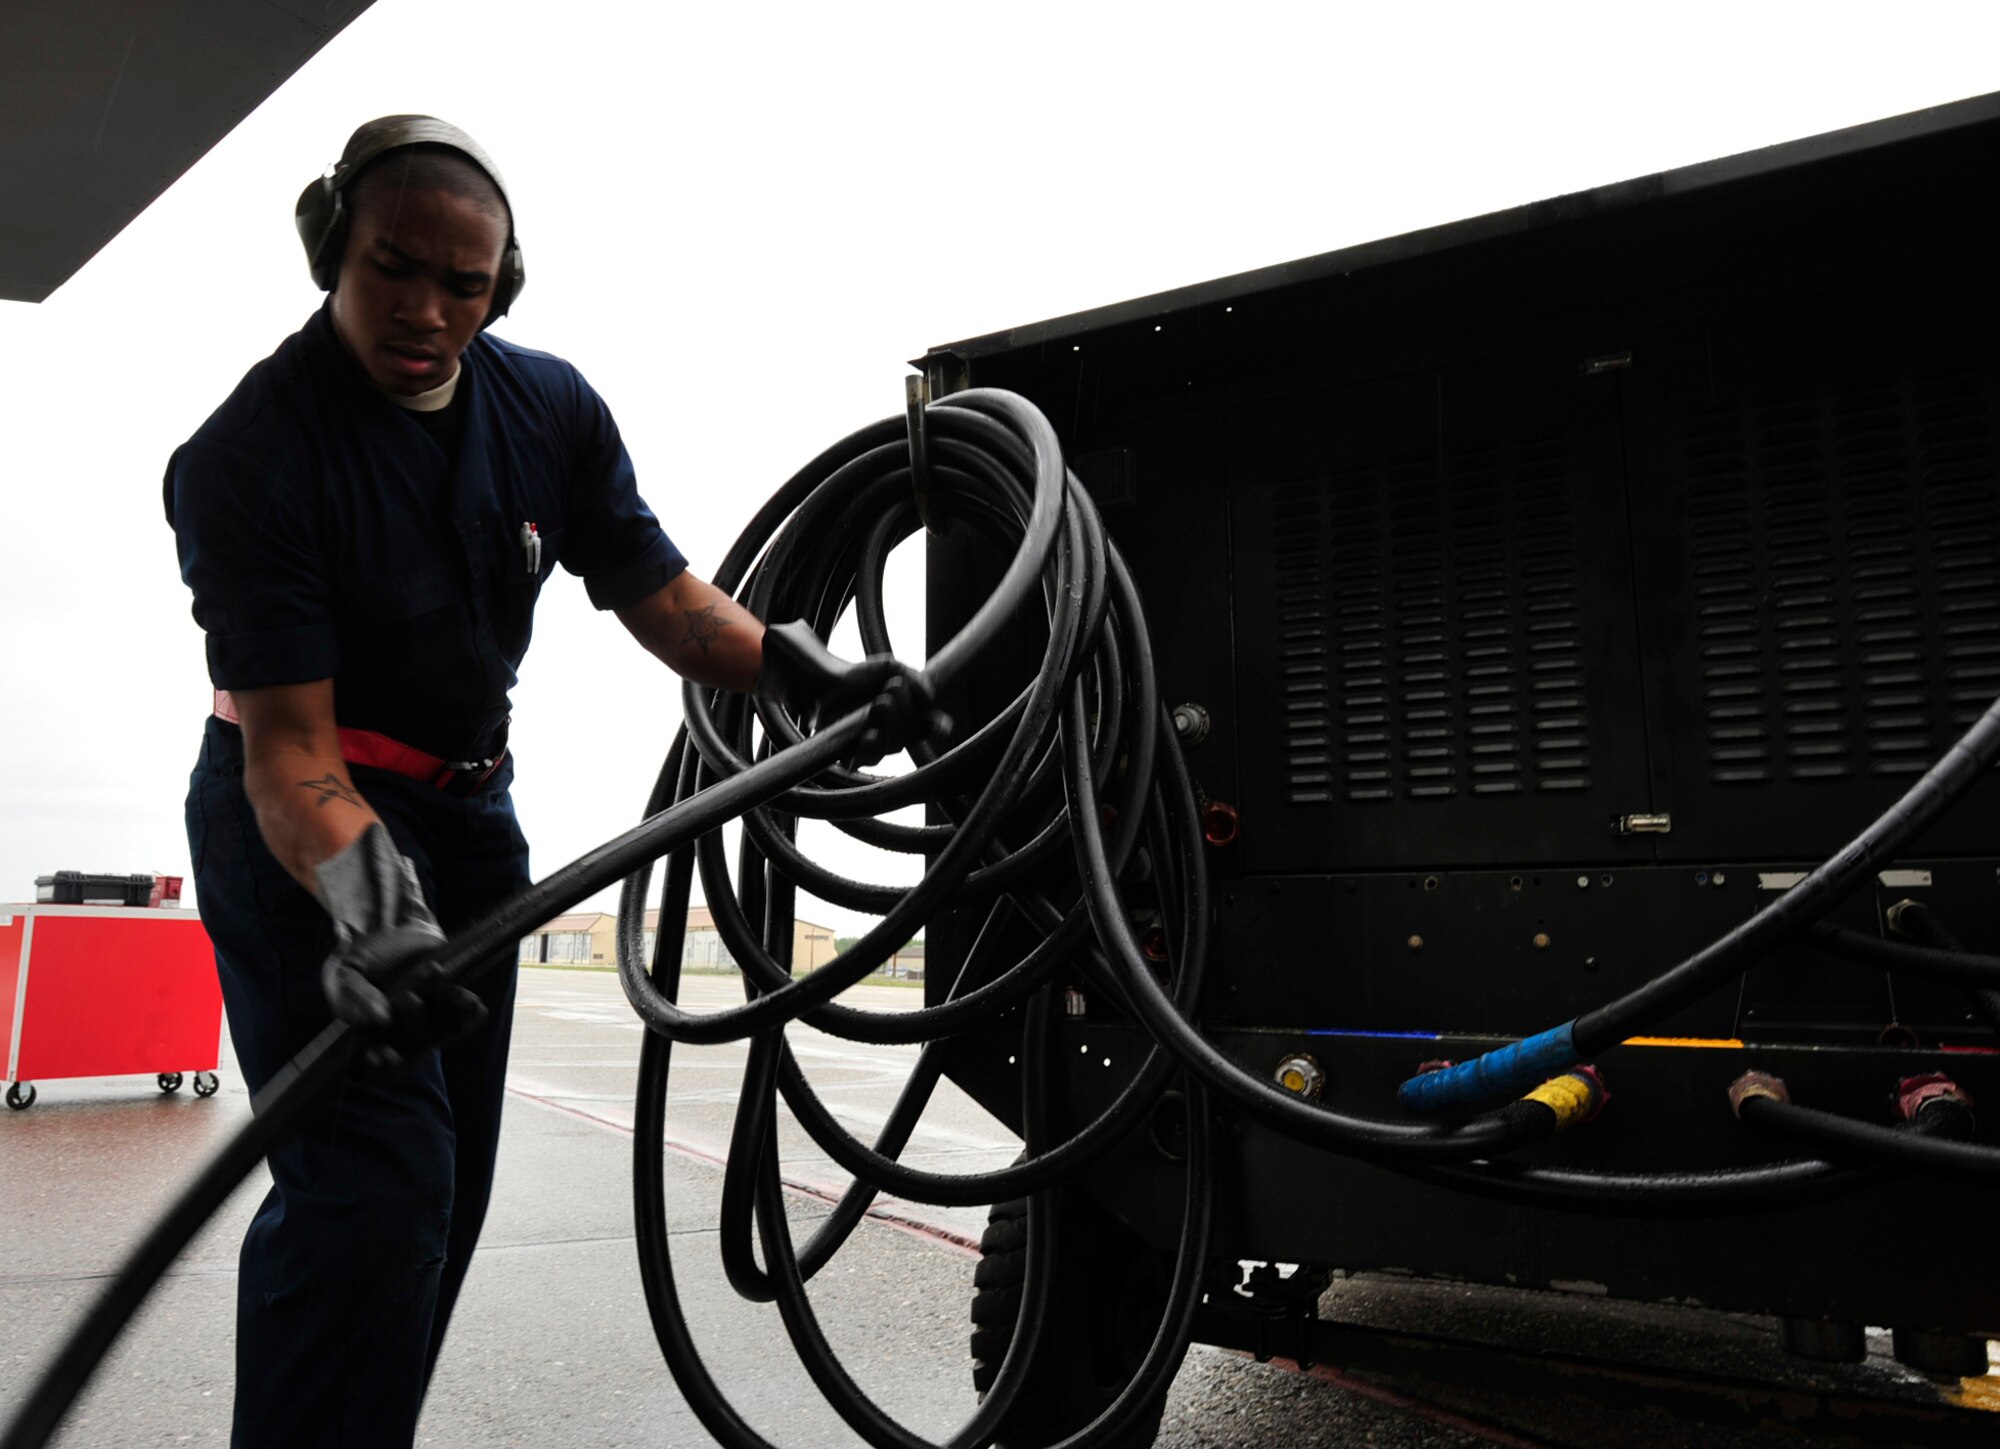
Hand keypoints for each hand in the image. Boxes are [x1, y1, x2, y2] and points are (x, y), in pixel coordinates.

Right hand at [315, 824, 485, 1068]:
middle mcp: (400, 1033)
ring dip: (439, 1006)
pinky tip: (468, 999)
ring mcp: (428, 1020)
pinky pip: (466, 1019)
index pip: (378, 1065)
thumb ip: (354, 997)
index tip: (387, 1055)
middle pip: (414, 1046)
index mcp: (370, 1034)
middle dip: (414, 1022)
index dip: (384, 1065)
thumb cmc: (361, 952)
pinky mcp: (450, 1004)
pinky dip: (468, 1011)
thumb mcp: (344, 973)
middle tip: (409, 994)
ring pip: (439, 1031)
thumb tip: (382, 1020)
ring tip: (432, 972)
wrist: (390, 921)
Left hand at [756, 620, 950, 768]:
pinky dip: (869, 749)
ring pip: (889, 748)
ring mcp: (873, 746)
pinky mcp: (852, 754)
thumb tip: (930, 697)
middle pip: (908, 735)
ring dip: (888, 727)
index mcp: (907, 715)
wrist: (824, 680)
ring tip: (879, 705)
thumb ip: (914, 677)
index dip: (936, 727)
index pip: (928, 726)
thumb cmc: (858, 676)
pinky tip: (869, 735)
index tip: (941, 724)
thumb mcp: (890, 668)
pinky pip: (866, 760)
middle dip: (903, 713)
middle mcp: (893, 734)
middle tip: (891, 689)